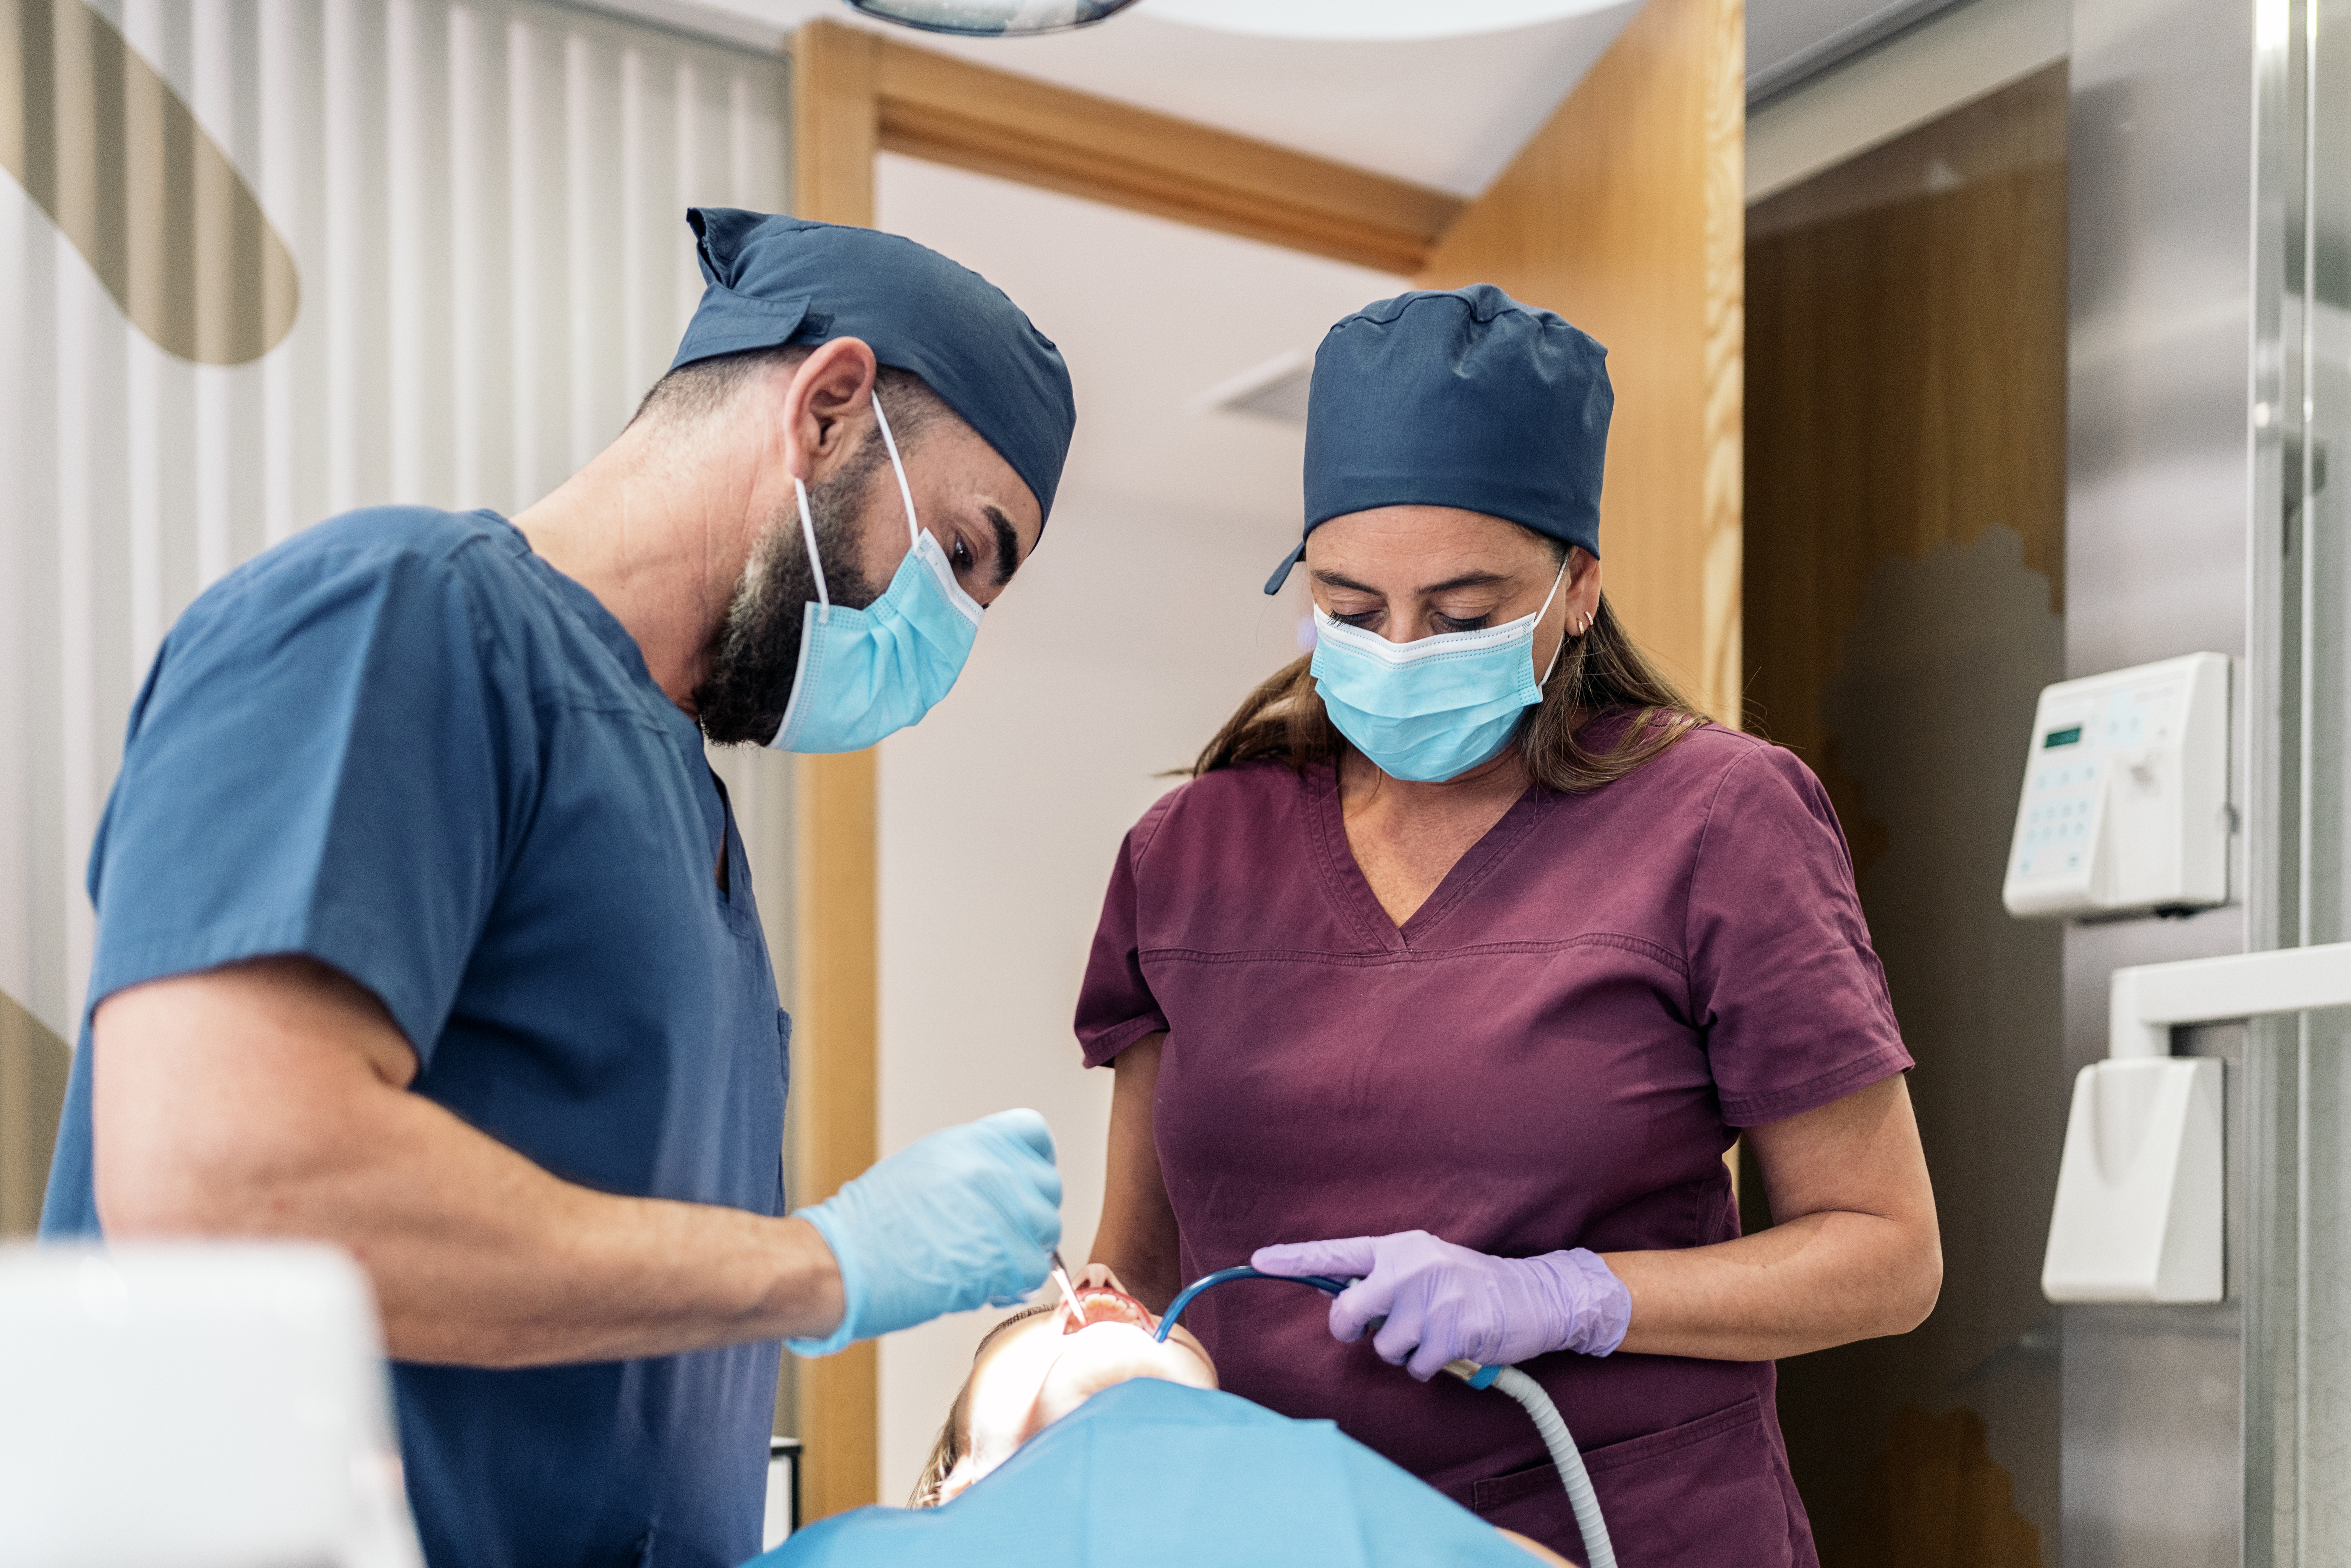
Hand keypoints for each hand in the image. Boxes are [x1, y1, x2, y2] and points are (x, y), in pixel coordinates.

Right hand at [789, 1109, 1062, 1355]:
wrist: (846, 1261)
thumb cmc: (871, 1221)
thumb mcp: (925, 1165)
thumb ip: (971, 1166)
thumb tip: (999, 1184)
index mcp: (975, 1141)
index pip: (1033, 1135)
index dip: (1029, 1163)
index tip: (1018, 1184)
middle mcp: (997, 1171)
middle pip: (1046, 1188)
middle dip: (1026, 1213)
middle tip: (995, 1234)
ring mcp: (1007, 1215)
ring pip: (1047, 1231)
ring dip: (1023, 1249)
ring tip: (983, 1261)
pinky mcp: (1010, 1260)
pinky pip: (1036, 1271)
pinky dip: (1014, 1283)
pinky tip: (983, 1284)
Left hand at [1252, 1231, 1630, 1380]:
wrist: (1532, 1296)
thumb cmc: (1467, 1285)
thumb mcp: (1423, 1267)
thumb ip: (1380, 1280)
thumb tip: (1337, 1302)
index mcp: (1399, 1249)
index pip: (1337, 1253)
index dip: (1295, 1258)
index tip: (1258, 1259)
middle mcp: (1411, 1268)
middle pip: (1347, 1312)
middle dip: (1356, 1329)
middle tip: (1384, 1326)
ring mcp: (1433, 1300)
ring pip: (1383, 1348)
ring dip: (1403, 1351)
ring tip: (1433, 1332)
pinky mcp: (1453, 1332)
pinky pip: (1414, 1367)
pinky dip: (1428, 1366)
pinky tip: (1450, 1346)